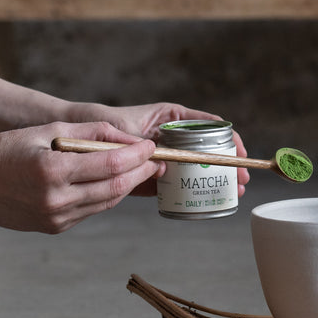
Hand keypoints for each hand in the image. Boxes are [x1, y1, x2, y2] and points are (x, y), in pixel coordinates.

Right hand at [0, 122, 161, 233]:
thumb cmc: (6, 149)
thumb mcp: (48, 128)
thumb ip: (91, 132)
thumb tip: (130, 139)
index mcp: (52, 172)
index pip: (110, 165)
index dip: (137, 156)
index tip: (152, 147)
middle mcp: (56, 200)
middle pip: (115, 188)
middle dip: (141, 173)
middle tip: (158, 161)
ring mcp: (55, 218)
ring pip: (107, 202)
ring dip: (128, 186)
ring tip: (142, 171)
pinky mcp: (55, 227)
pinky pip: (91, 210)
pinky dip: (108, 195)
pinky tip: (115, 182)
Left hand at [68, 102, 249, 196]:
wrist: (76, 138)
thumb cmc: (102, 122)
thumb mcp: (126, 128)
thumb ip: (142, 144)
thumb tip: (160, 163)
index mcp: (171, 118)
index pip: (209, 125)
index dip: (229, 139)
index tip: (238, 154)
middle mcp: (171, 137)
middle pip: (208, 149)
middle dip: (228, 164)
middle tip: (241, 181)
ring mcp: (165, 156)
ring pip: (196, 167)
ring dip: (214, 180)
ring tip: (231, 192)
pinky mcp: (153, 175)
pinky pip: (176, 183)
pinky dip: (191, 191)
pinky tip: (204, 199)